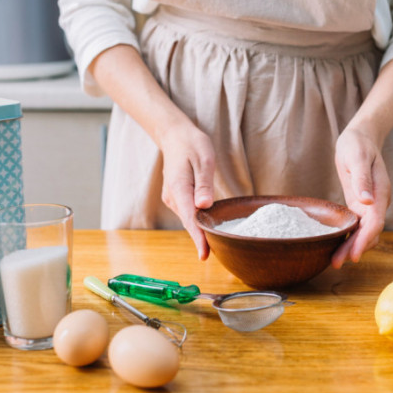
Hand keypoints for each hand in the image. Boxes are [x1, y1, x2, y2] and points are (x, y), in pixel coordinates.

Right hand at [158, 121, 215, 260]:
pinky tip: (209, 224)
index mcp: (179, 188)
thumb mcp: (204, 160)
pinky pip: (188, 212)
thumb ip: (204, 184)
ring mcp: (172, 198)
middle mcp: (172, 197)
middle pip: (189, 222)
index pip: (190, 219)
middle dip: (202, 237)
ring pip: (188, 218)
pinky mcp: (176, 198)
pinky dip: (198, 219)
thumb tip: (204, 206)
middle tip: (220, 250)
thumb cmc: (192, 145)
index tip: (204, 255)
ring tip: (217, 241)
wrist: (175, 137)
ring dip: (201, 228)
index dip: (198, 238)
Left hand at [332, 128, 390, 267]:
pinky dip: (349, 236)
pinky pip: (357, 225)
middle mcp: (377, 202)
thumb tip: (367, 201)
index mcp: (380, 193)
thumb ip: (362, 179)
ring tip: (335, 260)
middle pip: (369, 232)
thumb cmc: (358, 145)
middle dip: (355, 249)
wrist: (361, 137)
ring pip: (364, 232)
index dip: (365, 240)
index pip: (375, 223)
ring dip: (352, 246)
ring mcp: (369, 204)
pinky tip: (337, 245)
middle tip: (337, 263)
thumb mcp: (357, 158)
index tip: (355, 255)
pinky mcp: (359, 204)